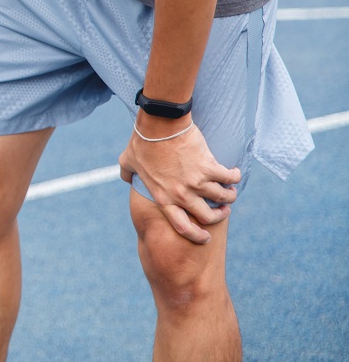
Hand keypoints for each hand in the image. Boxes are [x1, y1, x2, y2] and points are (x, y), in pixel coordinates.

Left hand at [118, 119, 240, 244]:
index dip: (196, 236)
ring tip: (230, 190)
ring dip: (230, 195)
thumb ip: (127, 174)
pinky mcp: (209, 167)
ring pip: (223, 197)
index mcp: (163, 198)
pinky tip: (234, 173)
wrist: (159, 125)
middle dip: (219, 215)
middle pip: (208, 216)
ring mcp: (196, 182)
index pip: (182, 227)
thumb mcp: (128, 162)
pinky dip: (234, 176)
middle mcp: (182, 195)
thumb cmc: (142, 141)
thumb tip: (126, 178)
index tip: (205, 237)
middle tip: (223, 209)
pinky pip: (229, 178)